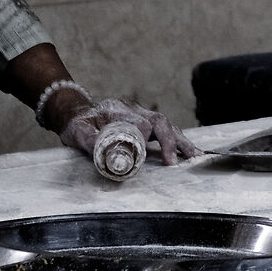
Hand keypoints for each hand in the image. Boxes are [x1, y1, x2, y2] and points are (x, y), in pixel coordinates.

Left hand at [53, 96, 195, 167]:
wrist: (76, 113)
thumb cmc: (77, 124)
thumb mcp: (78, 131)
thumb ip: (90, 140)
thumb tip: (105, 154)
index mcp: (118, 109)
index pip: (141, 122)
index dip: (150, 138)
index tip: (158, 156)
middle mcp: (134, 109)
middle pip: (160, 122)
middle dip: (172, 141)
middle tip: (178, 161)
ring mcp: (141, 114)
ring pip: (167, 125)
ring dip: (181, 142)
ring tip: (195, 157)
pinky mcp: (145, 122)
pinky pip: (165, 130)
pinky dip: (177, 142)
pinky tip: (188, 153)